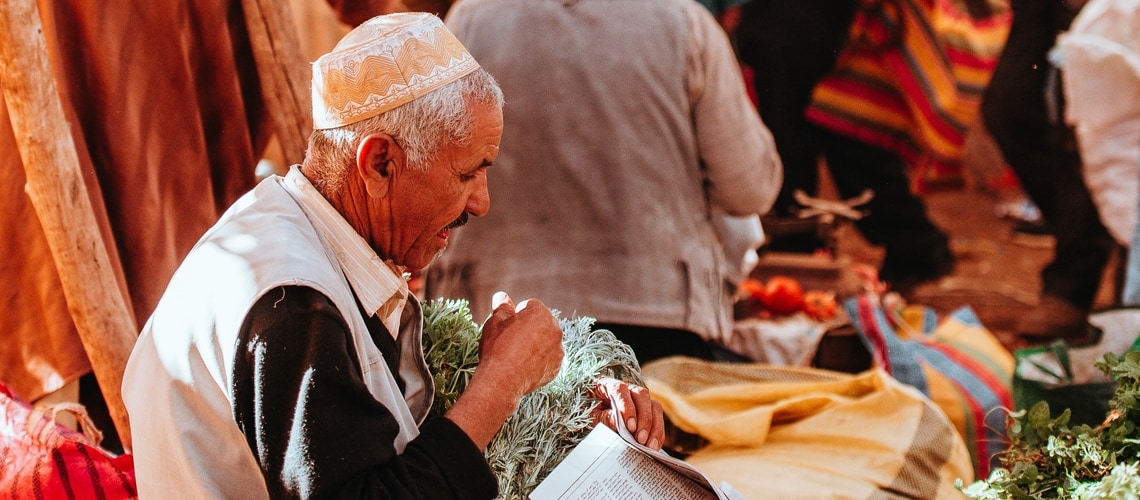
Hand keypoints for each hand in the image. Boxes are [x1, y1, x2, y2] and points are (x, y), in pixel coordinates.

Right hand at [446, 291, 563, 448]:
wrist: (502, 379)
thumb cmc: (497, 347)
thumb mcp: (495, 322)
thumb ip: (502, 307)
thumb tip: (502, 296)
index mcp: (541, 312)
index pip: (530, 305)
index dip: (517, 313)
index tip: (508, 325)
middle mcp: (555, 328)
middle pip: (542, 322)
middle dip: (530, 327)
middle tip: (512, 339)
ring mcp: (558, 349)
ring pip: (546, 340)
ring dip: (536, 343)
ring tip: (517, 354)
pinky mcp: (557, 367)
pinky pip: (548, 358)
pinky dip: (540, 360)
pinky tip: (524, 365)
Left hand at [591, 377, 664, 450]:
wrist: (590, 414)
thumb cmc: (587, 412)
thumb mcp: (590, 417)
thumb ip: (603, 418)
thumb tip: (620, 424)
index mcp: (607, 385)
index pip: (619, 390)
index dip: (627, 407)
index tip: (630, 426)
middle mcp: (627, 388)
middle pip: (641, 396)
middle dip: (644, 419)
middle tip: (640, 440)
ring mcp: (639, 399)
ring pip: (654, 406)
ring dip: (654, 427)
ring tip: (650, 447)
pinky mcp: (647, 410)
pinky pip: (658, 418)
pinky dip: (658, 433)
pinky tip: (654, 447)